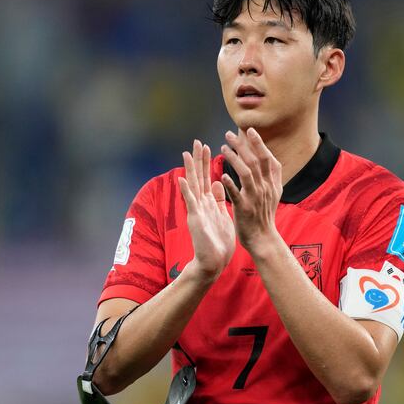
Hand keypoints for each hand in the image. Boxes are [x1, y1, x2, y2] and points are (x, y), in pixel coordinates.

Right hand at [178, 140, 235, 280]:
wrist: (214, 261)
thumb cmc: (219, 241)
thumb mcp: (221, 215)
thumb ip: (219, 199)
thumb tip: (220, 182)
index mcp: (209, 202)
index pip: (208, 178)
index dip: (207, 162)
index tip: (207, 146)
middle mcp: (201, 204)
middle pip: (199, 177)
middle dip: (198, 160)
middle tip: (197, 142)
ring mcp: (197, 210)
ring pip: (193, 186)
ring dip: (190, 170)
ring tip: (186, 153)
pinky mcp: (195, 219)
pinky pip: (191, 203)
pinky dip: (186, 191)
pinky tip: (182, 179)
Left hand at [220, 128, 282, 248]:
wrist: (263, 239)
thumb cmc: (265, 215)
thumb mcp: (274, 194)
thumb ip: (271, 176)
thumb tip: (270, 158)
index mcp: (272, 184)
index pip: (268, 158)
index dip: (259, 144)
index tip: (250, 131)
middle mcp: (265, 188)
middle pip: (255, 161)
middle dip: (243, 145)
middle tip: (229, 134)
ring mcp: (255, 198)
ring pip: (246, 173)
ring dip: (234, 158)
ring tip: (223, 147)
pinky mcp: (244, 209)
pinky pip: (237, 193)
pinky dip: (230, 184)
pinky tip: (222, 175)